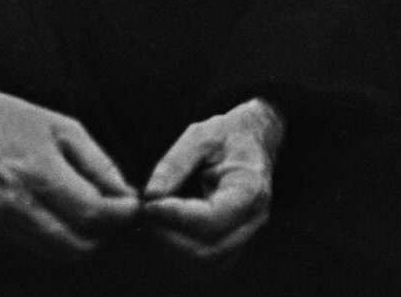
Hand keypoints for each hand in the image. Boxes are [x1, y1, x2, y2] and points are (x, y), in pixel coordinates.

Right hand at [0, 48, 139, 257]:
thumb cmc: (11, 118)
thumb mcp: (62, 126)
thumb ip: (96, 162)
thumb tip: (123, 192)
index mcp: (37, 171)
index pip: (91, 212)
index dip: (120, 213)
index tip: (134, 205)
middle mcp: (17, 205)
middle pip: (76, 245)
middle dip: (107, 234)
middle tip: (119, 214)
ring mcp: (3, 223)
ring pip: (58, 254)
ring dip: (85, 241)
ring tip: (98, 216)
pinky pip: (37, 248)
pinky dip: (60, 240)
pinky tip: (69, 217)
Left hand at [141, 98, 284, 264]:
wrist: (255, 138)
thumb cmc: (229, 134)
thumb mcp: (201, 134)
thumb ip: (175, 162)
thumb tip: (150, 194)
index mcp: (249, 189)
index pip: (210, 220)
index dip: (174, 218)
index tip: (148, 205)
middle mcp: (252, 220)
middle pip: (207, 251)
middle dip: (169, 238)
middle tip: (145, 215)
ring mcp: (246, 236)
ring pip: (206, 265)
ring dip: (172, 251)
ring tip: (153, 223)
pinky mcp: (234, 243)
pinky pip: (207, 265)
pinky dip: (181, 256)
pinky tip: (166, 232)